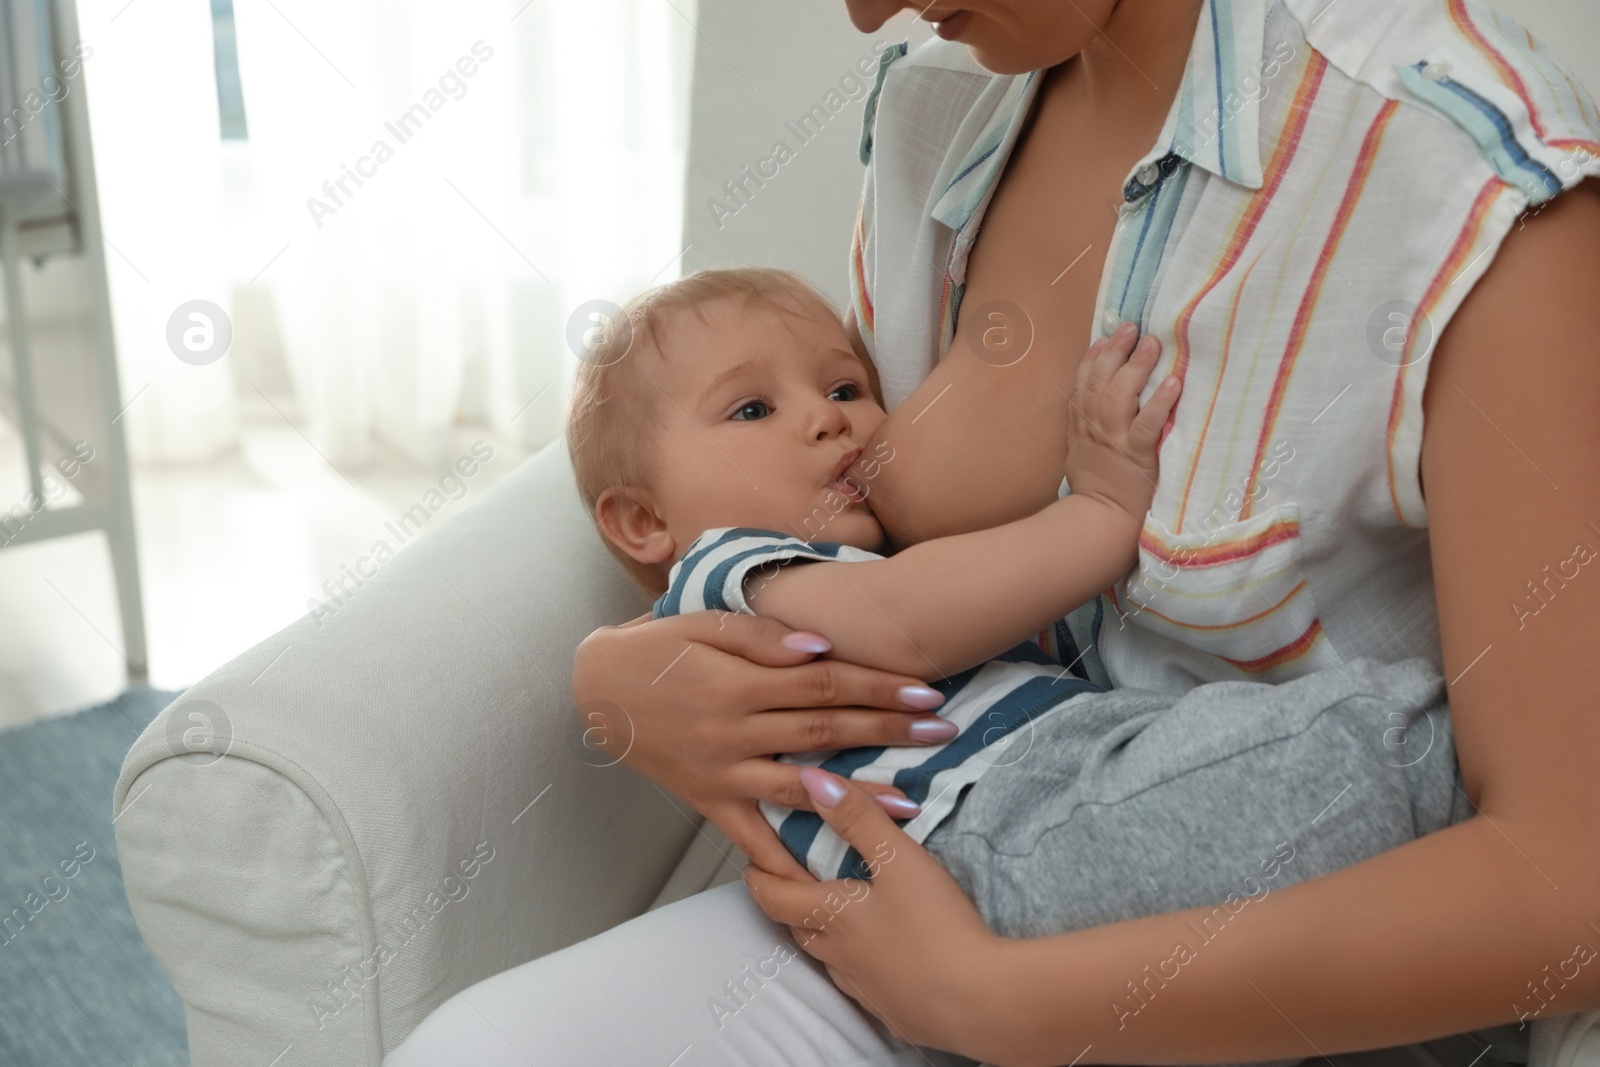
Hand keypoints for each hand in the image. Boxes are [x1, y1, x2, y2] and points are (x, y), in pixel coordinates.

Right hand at [573, 611, 956, 878]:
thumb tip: (822, 647)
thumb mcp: (702, 623)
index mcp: (738, 682)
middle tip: (943, 733)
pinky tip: (824, 875)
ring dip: (861, 797)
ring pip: (803, 787)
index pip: (824, 683)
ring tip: (914, 805)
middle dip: (888, 733)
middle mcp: (734, 731)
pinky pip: (750, 836)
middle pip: (826, 732)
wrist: (595, 687)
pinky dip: (785, 858)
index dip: (878, 687)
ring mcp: (721, 771)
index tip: (924, 692)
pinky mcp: (706, 800)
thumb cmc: (655, 646)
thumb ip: (761, 636)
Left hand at [743, 767, 1009, 1060]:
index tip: (751, 863)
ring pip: (828, 957)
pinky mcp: (892, 1011)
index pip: (774, 896)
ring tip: (832, 913)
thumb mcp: (899, 859)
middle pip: (797, 927)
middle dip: (787, 902)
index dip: (759, 877)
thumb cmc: (937, 926)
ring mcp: (864, 988)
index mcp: (831, 916)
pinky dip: (859, 963)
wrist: (979, 1002)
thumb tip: (811, 780)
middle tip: (789, 880)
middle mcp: (838, 956)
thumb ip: (856, 817)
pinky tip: (880, 955)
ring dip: (822, 934)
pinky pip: (862, 983)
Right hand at [1062, 321, 1178, 519]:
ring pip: (1120, 395)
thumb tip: (1087, 405)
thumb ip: (1081, 428)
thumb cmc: (1095, 491)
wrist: (1099, 523)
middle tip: (1131, 327)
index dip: (1092, 358)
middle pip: (1100, 382)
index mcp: (1082, 427)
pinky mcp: (1137, 456)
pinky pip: (1147, 425)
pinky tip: (1173, 383)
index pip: (1082, 385)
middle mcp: (1096, 429)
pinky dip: (1159, 403)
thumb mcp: (1077, 455)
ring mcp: (1115, 441)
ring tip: (1152, 343)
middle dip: (1115, 351)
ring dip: (1136, 367)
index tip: (1104, 337)